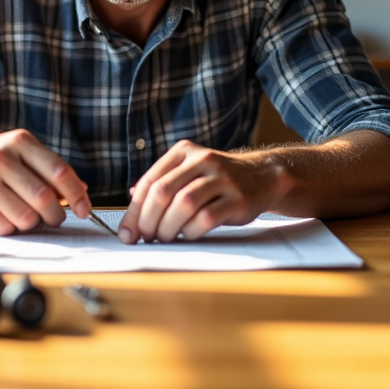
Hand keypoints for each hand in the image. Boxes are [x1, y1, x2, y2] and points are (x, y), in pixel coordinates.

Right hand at [0, 130, 90, 235]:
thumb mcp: (21, 153)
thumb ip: (50, 169)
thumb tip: (82, 191)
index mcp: (21, 142)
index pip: (59, 171)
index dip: (77, 194)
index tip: (86, 209)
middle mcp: (2, 157)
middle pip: (44, 198)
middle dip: (56, 215)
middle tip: (55, 219)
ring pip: (26, 217)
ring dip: (32, 224)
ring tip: (25, 215)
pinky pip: (4, 227)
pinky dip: (11, 228)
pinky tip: (4, 216)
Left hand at [117, 140, 285, 243]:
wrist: (262, 175)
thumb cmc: (218, 180)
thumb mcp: (190, 171)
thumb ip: (163, 182)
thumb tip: (132, 203)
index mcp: (184, 152)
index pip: (150, 181)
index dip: (134, 211)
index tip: (126, 233)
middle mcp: (202, 160)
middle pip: (163, 192)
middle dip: (148, 221)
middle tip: (145, 238)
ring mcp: (221, 178)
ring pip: (183, 204)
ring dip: (168, 228)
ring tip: (165, 237)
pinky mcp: (237, 198)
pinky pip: (206, 218)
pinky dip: (191, 231)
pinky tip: (189, 234)